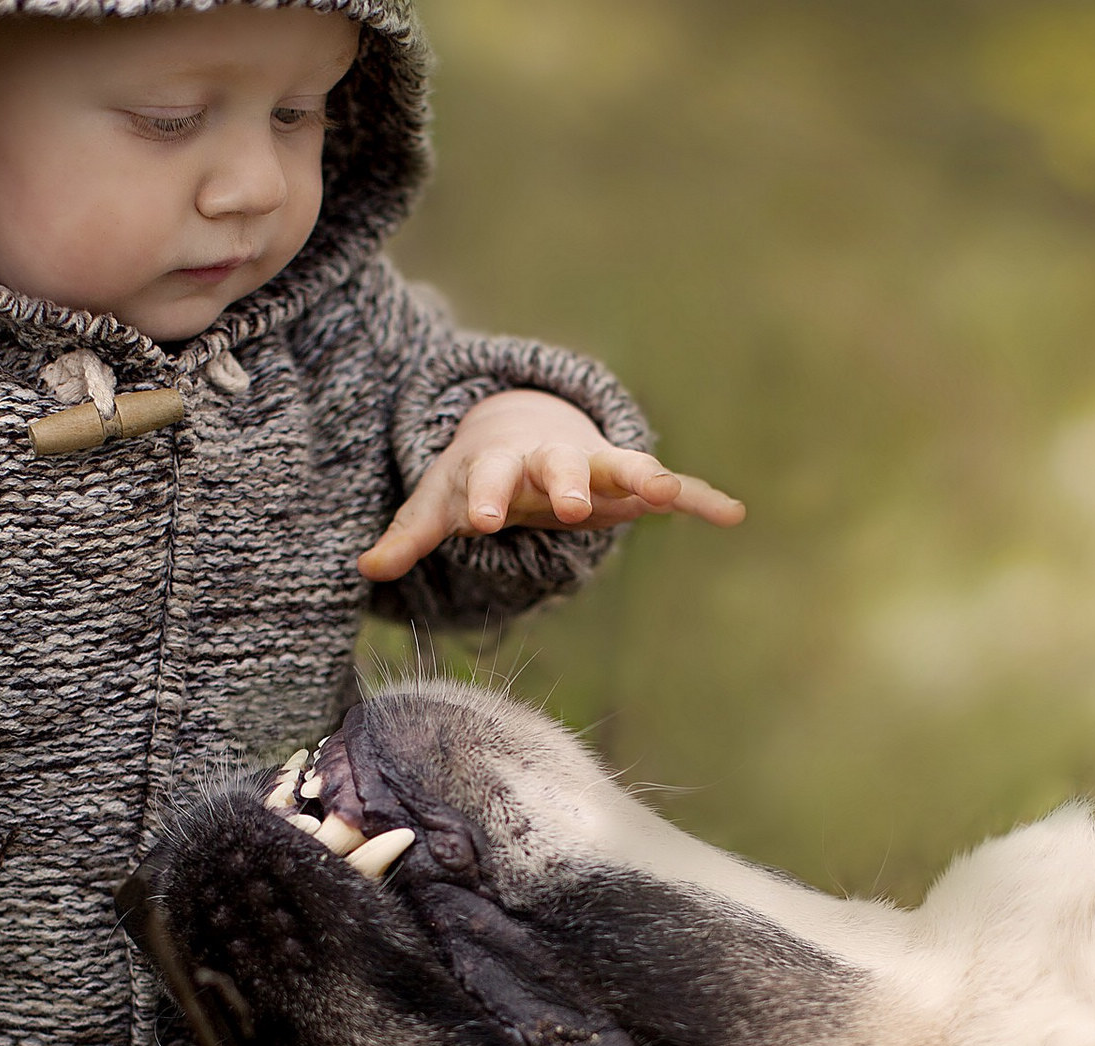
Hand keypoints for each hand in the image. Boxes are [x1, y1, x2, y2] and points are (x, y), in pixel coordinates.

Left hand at [359, 390, 743, 581]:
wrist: (524, 429)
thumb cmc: (477, 476)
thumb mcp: (438, 503)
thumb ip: (409, 535)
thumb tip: (363, 568)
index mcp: (499, 464)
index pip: (488, 477)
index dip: (486, 497)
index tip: (482, 523)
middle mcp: (551, 459)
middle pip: (558, 465)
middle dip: (564, 482)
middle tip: (566, 506)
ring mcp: (595, 465)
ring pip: (621, 465)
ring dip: (643, 476)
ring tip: (668, 492)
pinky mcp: (629, 478)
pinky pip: (670, 486)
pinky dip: (700, 499)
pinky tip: (731, 514)